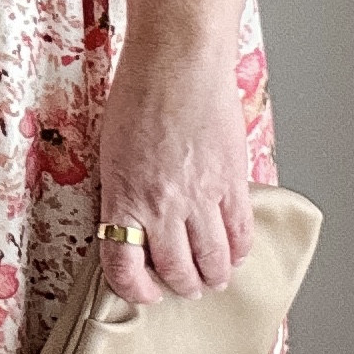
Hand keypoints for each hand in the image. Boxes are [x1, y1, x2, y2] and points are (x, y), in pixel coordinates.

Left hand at [93, 49, 254, 301]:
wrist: (178, 61)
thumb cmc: (139, 93)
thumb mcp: (113, 152)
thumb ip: (124, 192)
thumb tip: (136, 223)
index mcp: (122, 198)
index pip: (123, 267)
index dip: (135, 290)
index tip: (144, 293)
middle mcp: (160, 206)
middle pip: (175, 270)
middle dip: (182, 286)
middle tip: (187, 287)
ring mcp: (200, 197)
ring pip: (213, 260)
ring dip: (214, 275)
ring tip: (215, 278)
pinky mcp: (232, 182)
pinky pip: (241, 232)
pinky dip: (240, 251)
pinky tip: (237, 253)